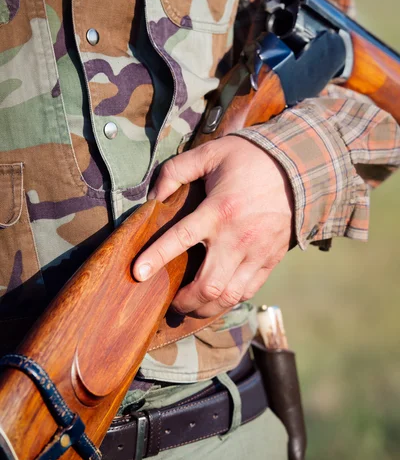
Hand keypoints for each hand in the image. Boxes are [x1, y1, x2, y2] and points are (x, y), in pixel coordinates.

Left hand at [133, 136, 293, 317]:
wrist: (300, 167)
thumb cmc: (252, 159)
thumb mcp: (212, 153)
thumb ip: (177, 170)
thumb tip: (155, 195)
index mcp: (218, 211)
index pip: (180, 239)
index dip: (156, 258)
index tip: (137, 274)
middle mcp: (237, 238)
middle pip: (207, 286)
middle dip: (185, 301)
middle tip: (171, 302)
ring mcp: (256, 253)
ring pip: (228, 296)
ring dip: (206, 307)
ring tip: (192, 306)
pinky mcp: (270, 260)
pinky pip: (248, 291)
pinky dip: (229, 300)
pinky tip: (218, 297)